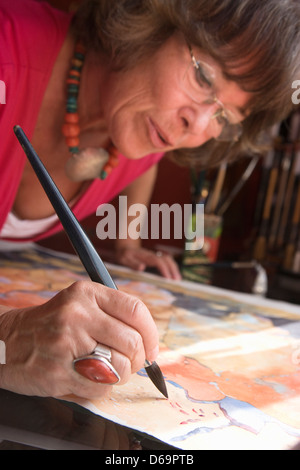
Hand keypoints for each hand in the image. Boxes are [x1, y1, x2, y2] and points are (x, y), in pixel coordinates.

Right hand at [0, 281, 158, 398]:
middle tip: (131, 362)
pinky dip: (102, 388)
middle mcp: (77, 314)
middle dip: (138, 358)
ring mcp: (67, 343)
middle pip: (132, 342)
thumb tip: (150, 340)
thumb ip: (113, 314)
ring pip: (120, 367)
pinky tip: (88, 377)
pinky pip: (101, 387)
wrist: (10, 340)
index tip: (152, 347)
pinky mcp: (59, 371)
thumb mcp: (80, 303)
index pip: (136, 310)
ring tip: (107, 370)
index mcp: (86, 293)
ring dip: (121, 375)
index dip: (151, 334)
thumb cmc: (53, 323)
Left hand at [116, 246, 181, 280]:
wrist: (125, 246)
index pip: (158, 261)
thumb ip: (132, 263)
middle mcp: (152, 255)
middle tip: (177, 281)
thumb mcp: (124, 259)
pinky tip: (174, 275)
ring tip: (178, 279)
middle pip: (166, 259)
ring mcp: (155, 255)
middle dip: (173, 269)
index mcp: (145, 256)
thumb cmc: (124, 254)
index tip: (168, 279)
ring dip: (174, 268)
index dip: (164, 269)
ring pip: (168, 259)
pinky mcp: (156, 257)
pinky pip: (167, 261)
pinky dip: (172, 267)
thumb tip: (142, 268)